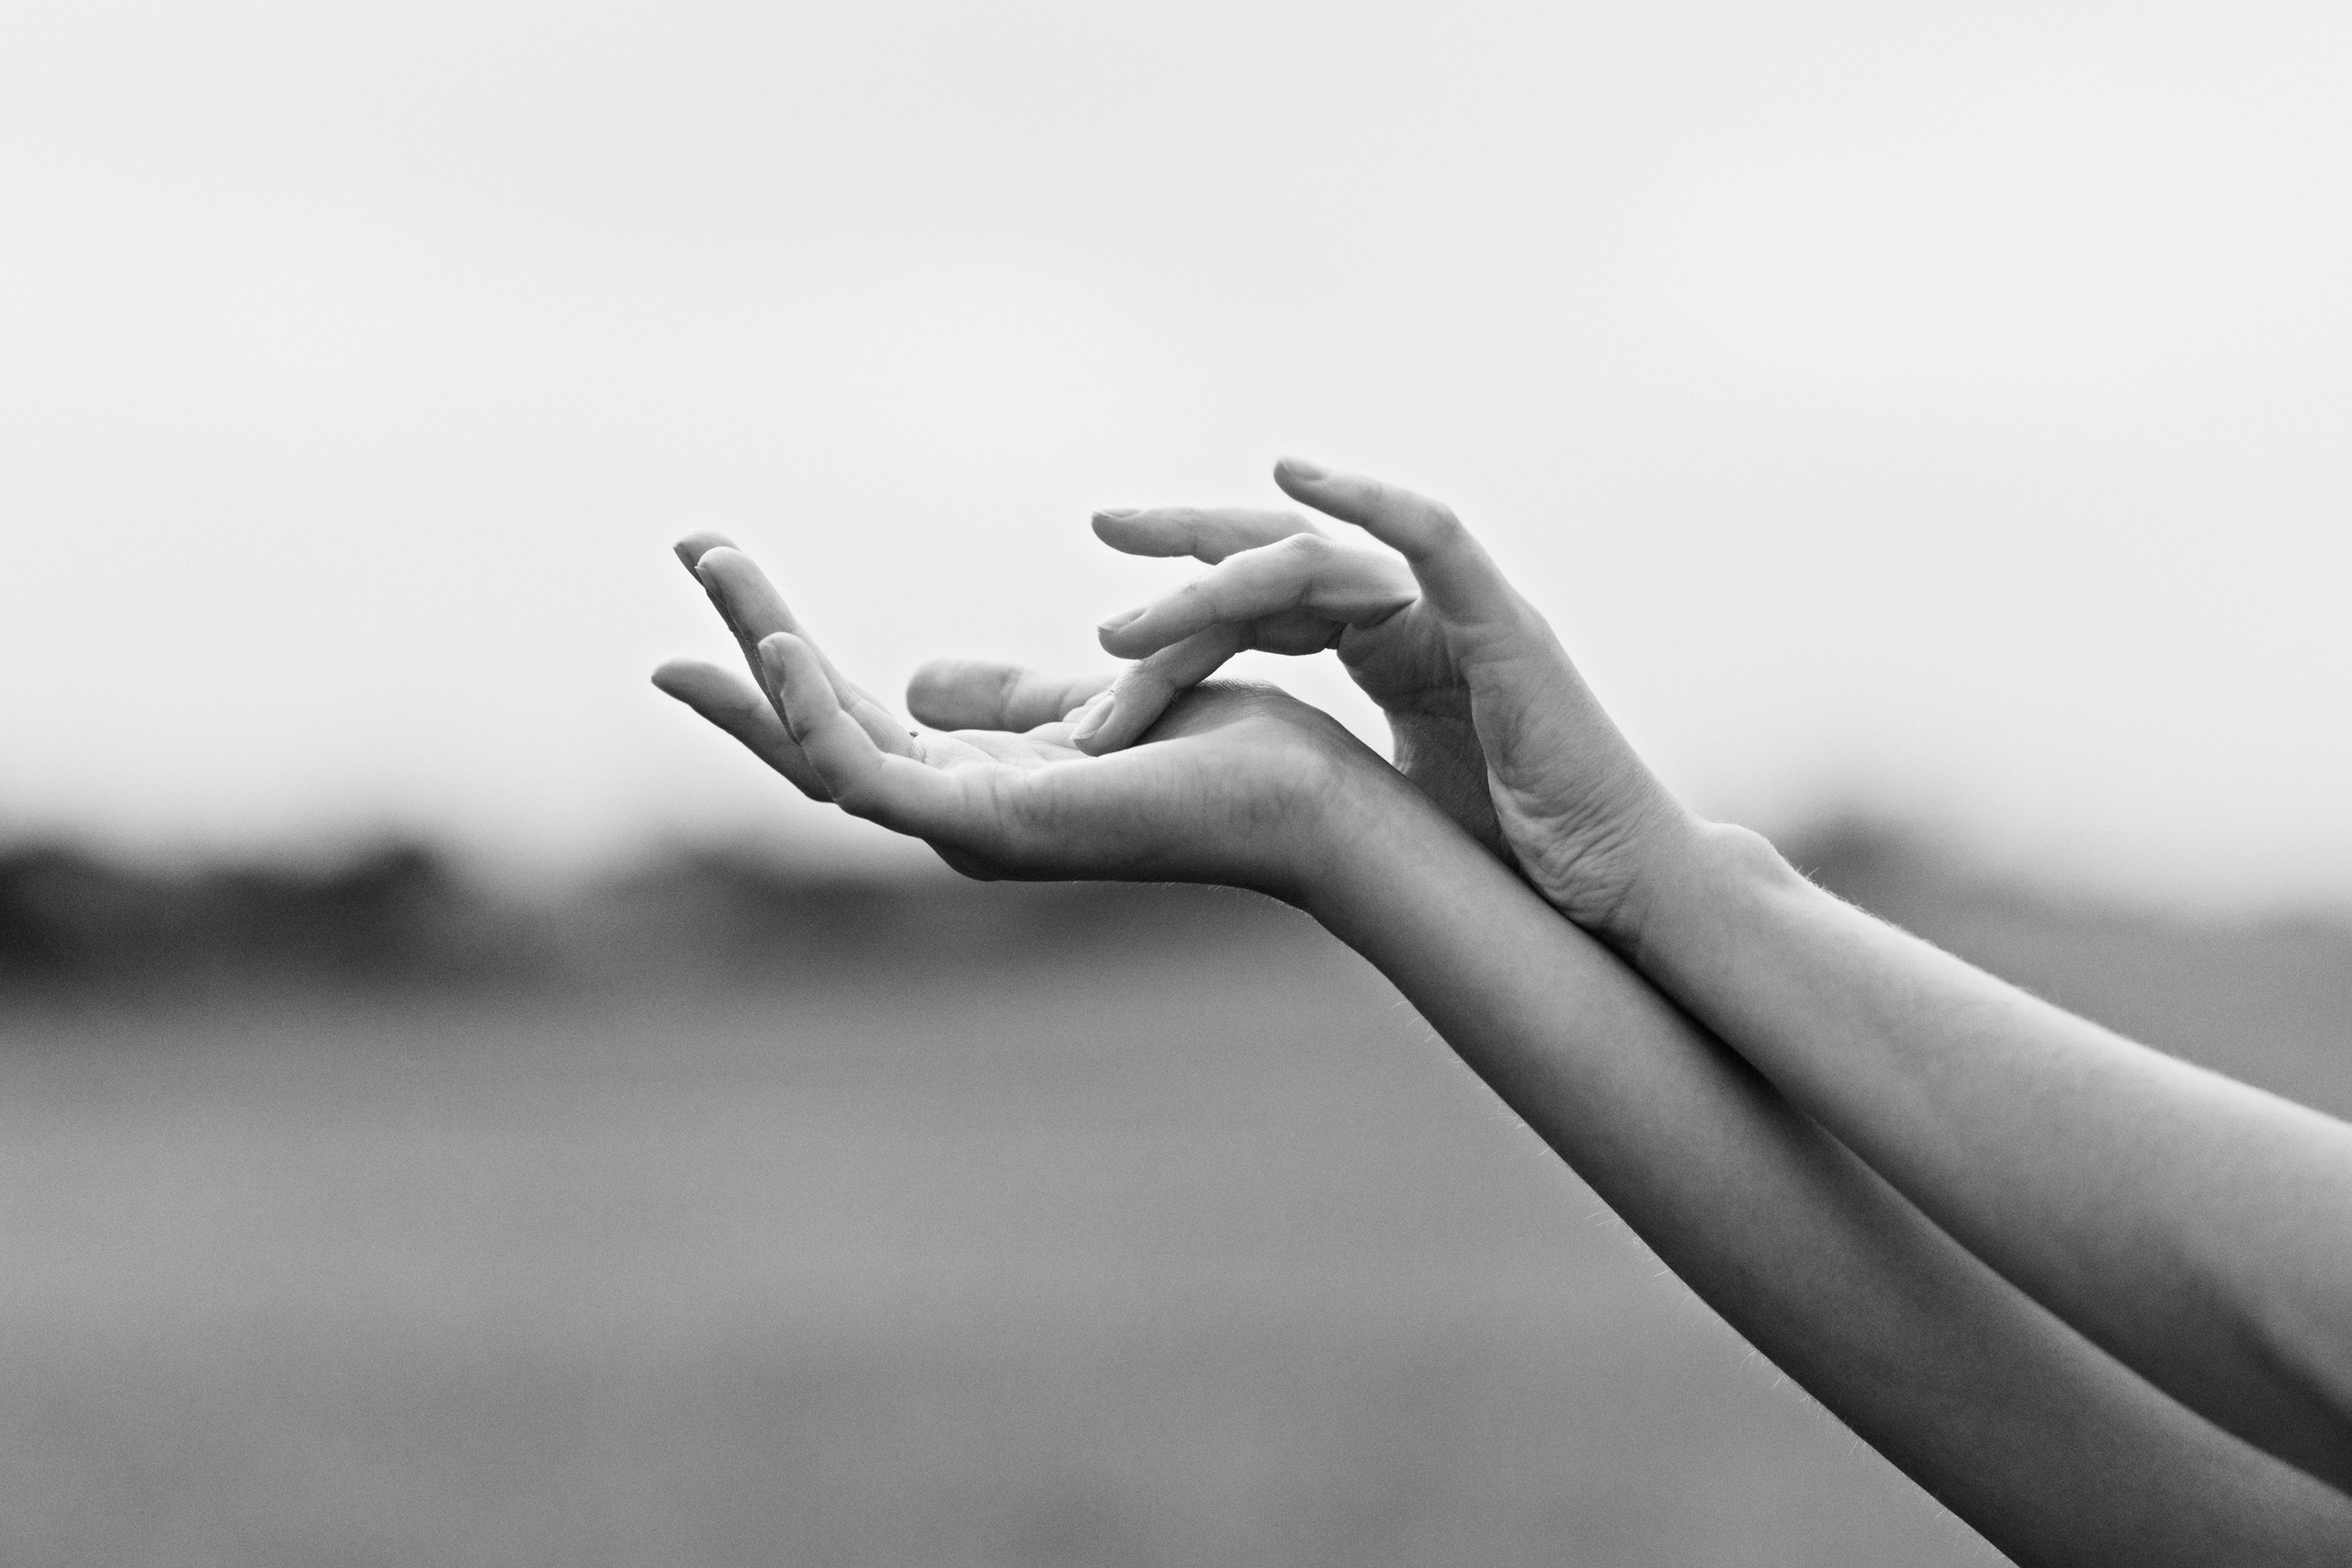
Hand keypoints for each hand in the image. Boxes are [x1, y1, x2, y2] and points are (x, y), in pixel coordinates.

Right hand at [651, 536, 1392, 897]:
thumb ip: (1006, 696)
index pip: (851, 722)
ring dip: (760, 663)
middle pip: (816, 736)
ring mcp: (972, 835)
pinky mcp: (995, 831)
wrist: (1321, 803)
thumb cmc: (1234, 757)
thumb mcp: (1089, 705)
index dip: (781, 657)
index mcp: (984, 790)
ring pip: (821, 753)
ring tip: (717, 565)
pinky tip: (780, 646)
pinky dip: (814, 714)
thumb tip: (919, 676)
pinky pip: (871, 776)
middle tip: (690, 545)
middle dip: (743, 647)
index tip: (722, 575)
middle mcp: (964, 820)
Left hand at [1083, 458, 1694, 937]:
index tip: (1110, 626)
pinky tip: (1291, 475)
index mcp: (1393, 648)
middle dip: (1189, 542)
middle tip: (1104, 524)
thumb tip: (1251, 782)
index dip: (1193, 600)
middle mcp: (1419, 615)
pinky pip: (1433, 537)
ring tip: (1137, 617)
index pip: (1274, 602)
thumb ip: (1333, 762)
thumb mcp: (1393, 798)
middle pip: (1283, 558)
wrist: (1616, 893)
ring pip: (1322, 561)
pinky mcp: (1505, 627)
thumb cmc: (1516, 857)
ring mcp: (1462, 613)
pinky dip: (1367, 500)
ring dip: (1222, 577)